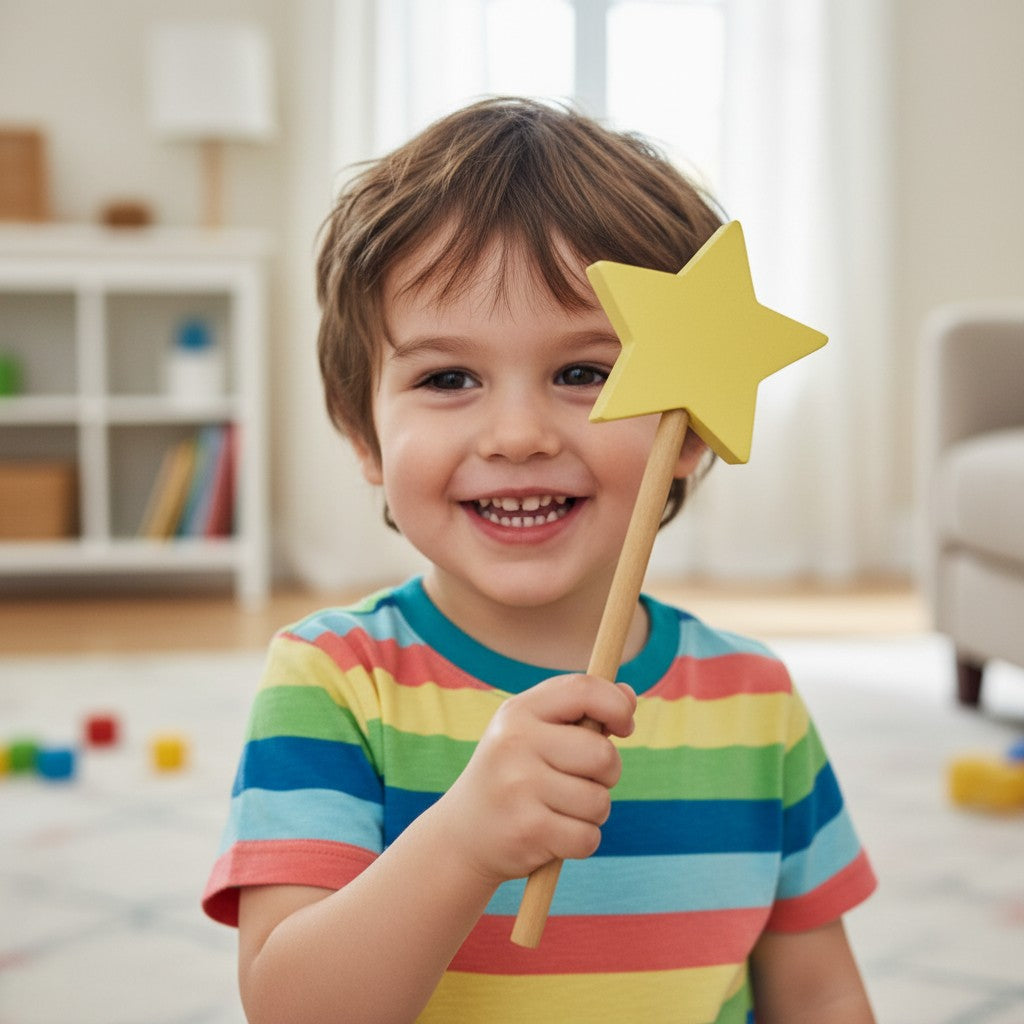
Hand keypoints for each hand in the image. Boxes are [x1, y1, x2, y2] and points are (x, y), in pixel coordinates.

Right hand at [434, 674, 636, 885]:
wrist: (462, 835)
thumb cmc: (512, 774)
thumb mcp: (532, 731)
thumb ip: (579, 708)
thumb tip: (629, 695)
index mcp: (518, 712)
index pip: (583, 690)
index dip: (616, 705)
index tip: (624, 726)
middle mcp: (515, 743)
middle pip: (602, 755)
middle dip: (607, 773)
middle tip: (582, 780)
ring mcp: (519, 787)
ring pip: (599, 801)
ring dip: (593, 812)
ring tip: (561, 809)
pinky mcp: (528, 830)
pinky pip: (588, 837)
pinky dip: (581, 841)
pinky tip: (554, 836)